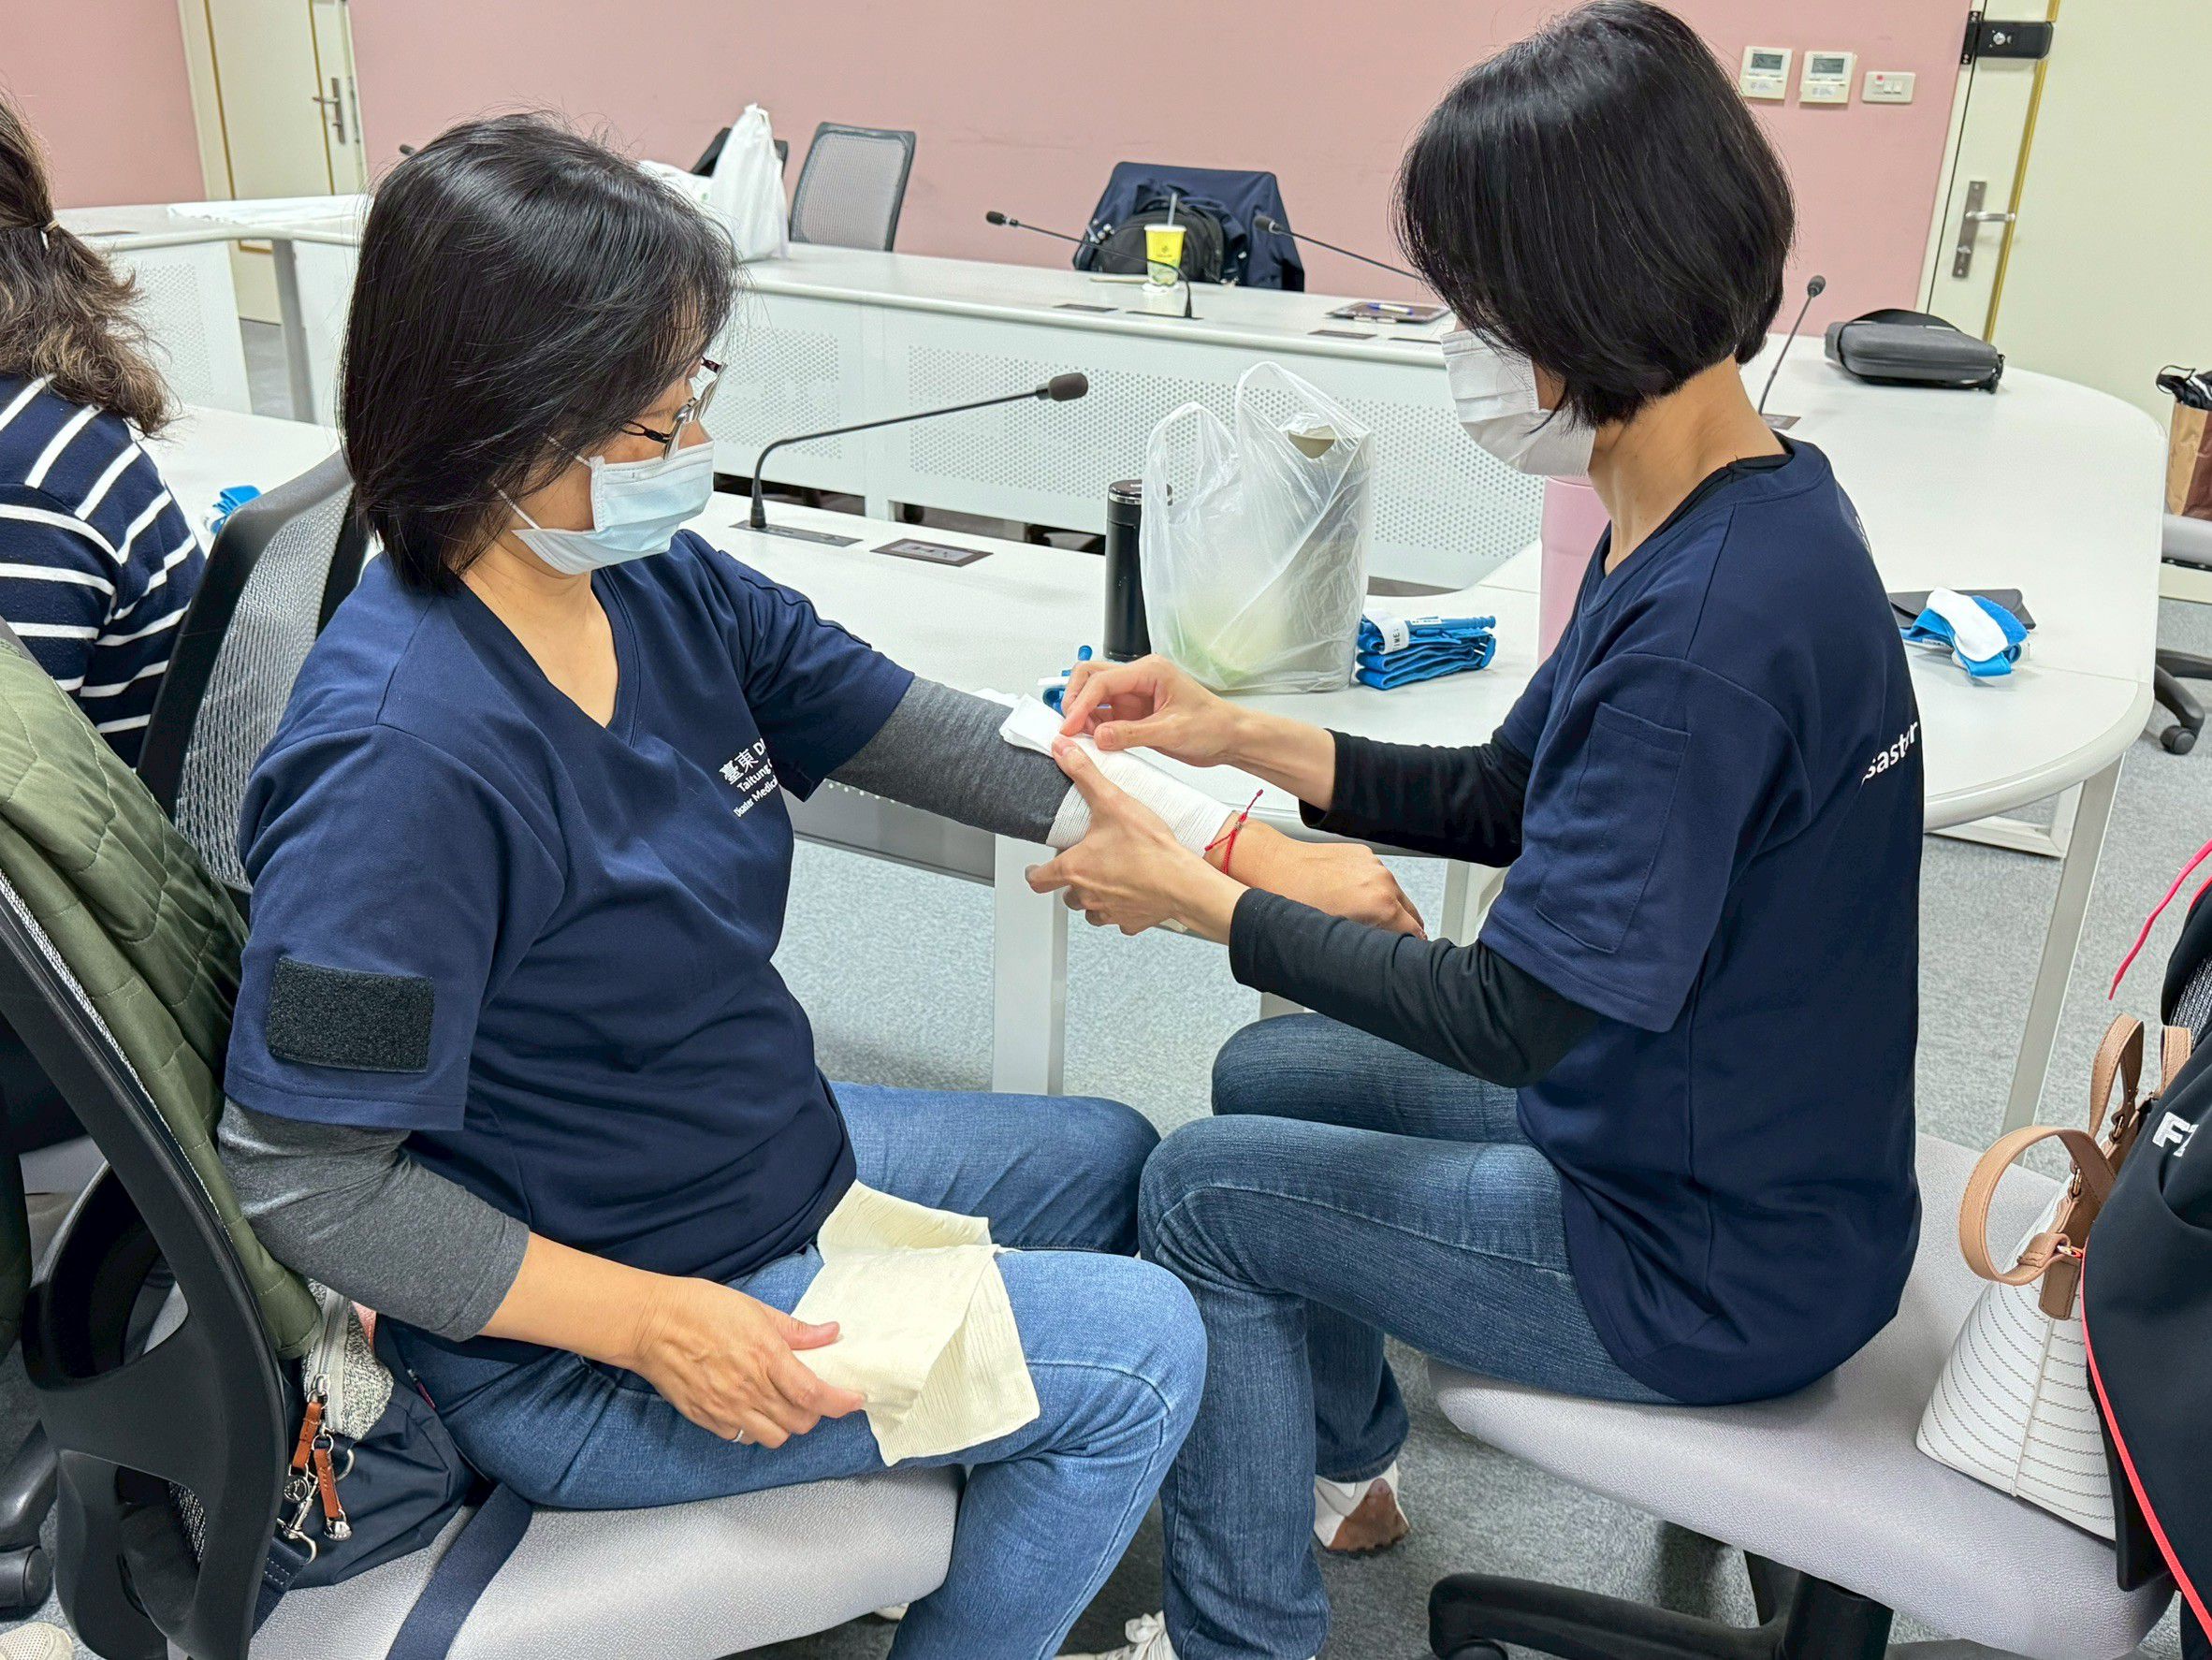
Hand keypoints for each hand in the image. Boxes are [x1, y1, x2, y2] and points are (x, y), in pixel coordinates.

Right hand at [630, 1277, 864, 1446]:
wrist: (649, 1324)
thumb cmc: (700, 1308)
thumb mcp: (755, 1309)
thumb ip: (797, 1329)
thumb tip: (831, 1332)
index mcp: (766, 1357)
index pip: (814, 1394)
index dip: (841, 1403)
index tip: (855, 1400)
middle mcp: (749, 1389)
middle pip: (800, 1423)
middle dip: (814, 1413)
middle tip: (811, 1394)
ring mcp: (726, 1409)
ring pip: (774, 1438)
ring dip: (786, 1425)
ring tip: (782, 1404)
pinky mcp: (706, 1419)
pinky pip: (742, 1438)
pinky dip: (754, 1428)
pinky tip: (751, 1407)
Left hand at [1026, 740, 1240, 938]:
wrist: (1182, 881)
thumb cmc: (1149, 848)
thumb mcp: (1113, 802)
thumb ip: (1085, 775)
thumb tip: (1063, 752)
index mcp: (1075, 869)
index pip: (1039, 880)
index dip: (1034, 874)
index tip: (1035, 871)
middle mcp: (1088, 894)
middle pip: (1067, 896)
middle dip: (1071, 883)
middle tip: (1083, 866)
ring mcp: (1109, 911)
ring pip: (1090, 911)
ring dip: (1094, 898)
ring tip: (1108, 879)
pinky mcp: (1132, 921)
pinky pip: (1119, 921)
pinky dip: (1122, 910)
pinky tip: (1133, 894)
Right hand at [1059, 654, 1239, 765]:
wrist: (1229, 738)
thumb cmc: (1212, 725)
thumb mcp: (1173, 731)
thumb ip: (1133, 733)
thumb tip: (1099, 736)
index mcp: (1150, 672)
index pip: (1102, 680)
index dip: (1080, 703)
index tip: (1070, 726)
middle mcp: (1138, 679)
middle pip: (1090, 677)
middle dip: (1074, 700)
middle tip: (1069, 728)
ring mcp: (1134, 696)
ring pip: (1093, 696)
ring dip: (1083, 715)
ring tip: (1081, 738)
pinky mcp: (1133, 714)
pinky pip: (1104, 716)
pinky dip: (1093, 727)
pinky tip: (1093, 741)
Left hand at [1234, 827, 1425, 936]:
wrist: (1273, 864)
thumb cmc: (1291, 898)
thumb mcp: (1332, 935)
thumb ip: (1367, 946)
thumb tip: (1381, 954)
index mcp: (1381, 903)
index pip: (1415, 933)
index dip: (1409, 948)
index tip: (1402, 955)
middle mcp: (1383, 880)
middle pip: (1411, 913)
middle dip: (1401, 929)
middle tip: (1380, 941)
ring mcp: (1374, 864)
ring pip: (1395, 894)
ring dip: (1386, 908)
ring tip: (1357, 918)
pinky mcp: (1363, 853)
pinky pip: (1378, 877)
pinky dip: (1372, 889)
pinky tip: (1348, 897)